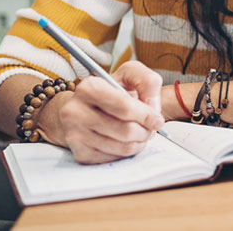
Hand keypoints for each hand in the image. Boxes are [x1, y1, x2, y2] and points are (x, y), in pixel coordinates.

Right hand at [43, 61, 164, 163]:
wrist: (88, 108)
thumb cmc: (112, 91)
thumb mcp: (130, 75)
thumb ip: (147, 81)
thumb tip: (152, 106)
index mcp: (89, 88)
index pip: (124, 107)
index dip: (146, 115)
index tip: (157, 119)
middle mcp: (75, 111)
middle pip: (126, 130)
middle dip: (146, 130)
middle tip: (151, 127)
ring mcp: (75, 135)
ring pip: (122, 147)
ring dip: (140, 142)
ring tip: (142, 133)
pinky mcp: (80, 153)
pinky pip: (114, 158)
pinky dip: (127, 151)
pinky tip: (127, 140)